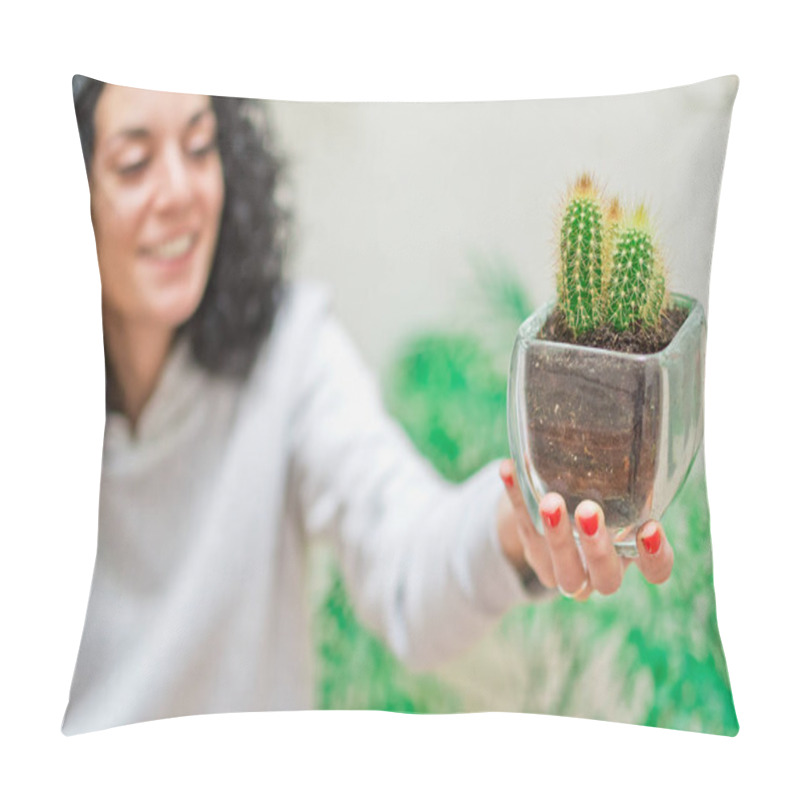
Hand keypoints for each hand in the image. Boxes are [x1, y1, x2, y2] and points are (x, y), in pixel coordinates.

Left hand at [496, 459, 672, 600]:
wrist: (557, 516)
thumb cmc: (603, 498)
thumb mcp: (620, 491)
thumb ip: (633, 478)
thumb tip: (639, 434)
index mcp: (630, 555)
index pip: (656, 570)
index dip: (656, 556)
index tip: (651, 527)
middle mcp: (599, 571)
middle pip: (605, 577)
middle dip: (596, 547)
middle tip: (588, 511)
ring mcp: (563, 569)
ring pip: (561, 569)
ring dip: (556, 535)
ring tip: (550, 501)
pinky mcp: (533, 552)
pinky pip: (523, 528)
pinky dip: (516, 498)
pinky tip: (508, 468)